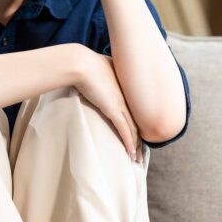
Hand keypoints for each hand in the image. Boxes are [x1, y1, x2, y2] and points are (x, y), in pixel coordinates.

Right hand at [72, 48, 142, 162]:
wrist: (81, 63)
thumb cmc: (87, 63)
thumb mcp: (99, 67)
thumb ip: (102, 73)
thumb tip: (98, 72)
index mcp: (124, 88)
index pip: (133, 110)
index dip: (135, 124)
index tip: (136, 135)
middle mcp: (126, 98)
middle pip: (136, 122)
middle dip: (138, 139)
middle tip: (140, 152)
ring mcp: (121, 104)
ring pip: (133, 129)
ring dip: (135, 145)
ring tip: (136, 158)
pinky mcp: (113, 110)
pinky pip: (125, 130)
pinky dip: (129, 142)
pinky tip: (131, 153)